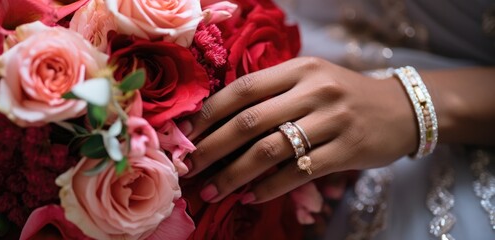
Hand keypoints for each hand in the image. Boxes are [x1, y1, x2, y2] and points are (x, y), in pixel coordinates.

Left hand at [184, 57, 417, 203]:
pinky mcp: (348, 150)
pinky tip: (250, 197)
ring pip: (270, 150)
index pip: (242, 88)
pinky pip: (299, 172)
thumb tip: (219, 121)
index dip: (209, 112)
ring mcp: (332, 120)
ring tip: (212, 190)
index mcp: (299, 69)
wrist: (400, 109)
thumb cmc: (343, 95)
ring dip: (235, 174)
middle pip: (249, 121)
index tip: (184, 134)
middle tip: (188, 167)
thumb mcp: (310, 80)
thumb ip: (272, 93)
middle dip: (212, 147)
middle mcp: (314, 91)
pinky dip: (270, 187)